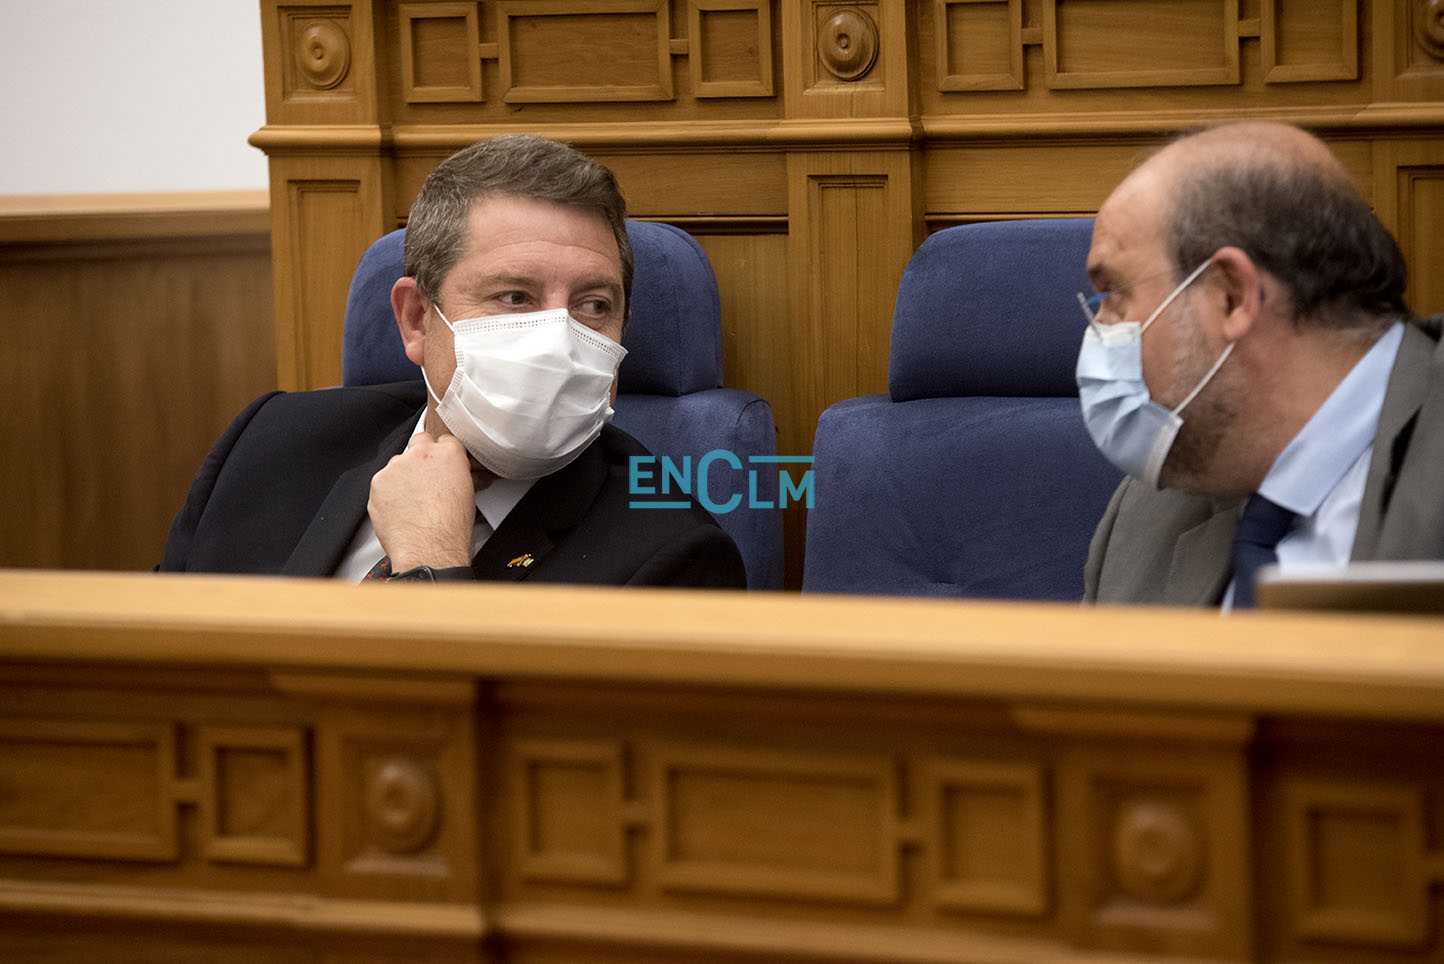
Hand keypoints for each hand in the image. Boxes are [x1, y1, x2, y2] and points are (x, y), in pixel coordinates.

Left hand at [368, 433, 474, 571]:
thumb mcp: (468, 493)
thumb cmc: (450, 529)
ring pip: (398, 464)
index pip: (445, 440)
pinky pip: (383, 482)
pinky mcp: (378, 482)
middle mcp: (420, 454)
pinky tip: (400, 509)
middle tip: (425, 480)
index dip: (443, 454)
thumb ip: (456, 472)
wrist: (428, 549)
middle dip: (421, 457)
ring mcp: (396, 467)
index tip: (440, 464)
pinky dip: (389, 493)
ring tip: (412, 502)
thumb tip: (452, 473)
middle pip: (419, 442)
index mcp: (448, 454)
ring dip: (403, 476)